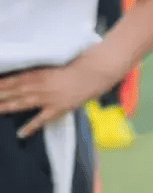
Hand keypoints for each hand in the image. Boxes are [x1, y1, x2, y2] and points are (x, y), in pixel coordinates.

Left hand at [0, 57, 116, 136]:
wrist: (102, 68)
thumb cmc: (85, 59)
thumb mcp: (62, 59)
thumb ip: (46, 67)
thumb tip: (34, 72)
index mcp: (42, 71)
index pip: (15, 78)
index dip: (2, 83)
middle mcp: (42, 85)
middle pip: (14, 91)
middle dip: (1, 94)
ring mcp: (50, 97)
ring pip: (23, 103)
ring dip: (6, 107)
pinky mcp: (60, 108)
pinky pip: (42, 119)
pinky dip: (31, 127)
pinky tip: (21, 134)